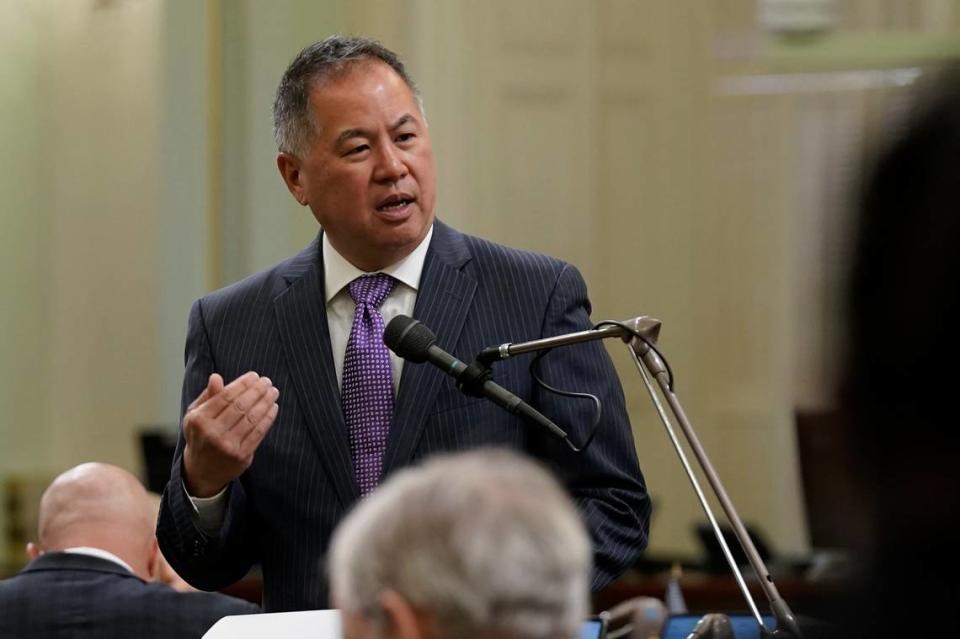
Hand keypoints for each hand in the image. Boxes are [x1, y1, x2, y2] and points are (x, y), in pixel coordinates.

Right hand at [181, 372, 279, 496]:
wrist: (201, 471)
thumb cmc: (200, 436)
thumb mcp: (195, 416)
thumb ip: (207, 396)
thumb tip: (216, 377)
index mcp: (199, 420)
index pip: (225, 397)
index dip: (242, 384)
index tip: (254, 376)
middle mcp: (212, 433)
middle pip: (240, 406)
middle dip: (257, 391)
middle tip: (267, 381)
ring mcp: (227, 446)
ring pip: (251, 418)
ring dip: (265, 402)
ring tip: (273, 392)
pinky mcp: (241, 455)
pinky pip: (258, 433)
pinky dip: (268, 418)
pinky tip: (273, 408)